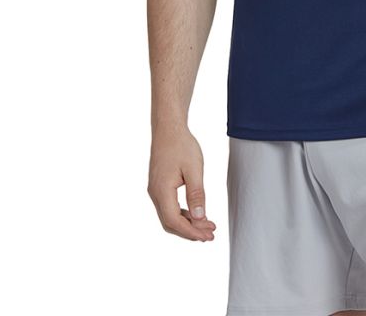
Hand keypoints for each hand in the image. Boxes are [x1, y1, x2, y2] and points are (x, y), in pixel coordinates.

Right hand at [147, 124, 215, 240]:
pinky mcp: (159, 186)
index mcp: (162, 191)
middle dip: (190, 231)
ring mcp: (155, 190)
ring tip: (207, 226)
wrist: (168, 129)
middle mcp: (155, 194)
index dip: (191, 232)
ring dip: (187, 223)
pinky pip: (169, 207)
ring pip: (169, 216)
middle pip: (170, 223)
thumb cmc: (181, 145)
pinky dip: (183, 214)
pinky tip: (196, 214)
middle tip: (210, 235)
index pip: (174, 221)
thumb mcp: (194, 169)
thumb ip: (197, 194)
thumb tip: (200, 217)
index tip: (207, 236)